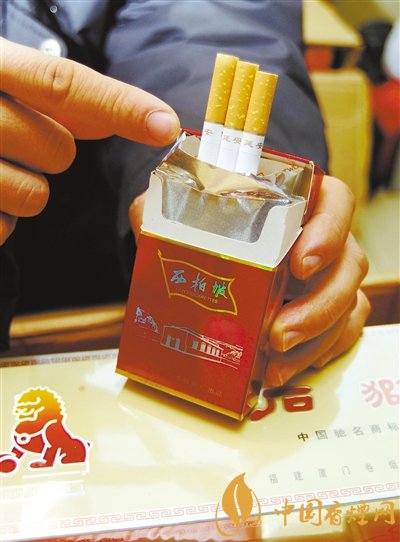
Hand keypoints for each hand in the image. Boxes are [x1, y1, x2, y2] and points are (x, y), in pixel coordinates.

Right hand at [0, 38, 179, 244]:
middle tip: (17, 139)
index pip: (63, 83)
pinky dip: (1, 215)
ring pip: (35, 196)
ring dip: (24, 186)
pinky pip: (6, 227)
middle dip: (50, 152)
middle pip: (58, 151)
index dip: (120, 106)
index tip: (165, 124)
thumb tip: (140, 116)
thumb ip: (63, 97)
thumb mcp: (6, 80)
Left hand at [129, 177, 369, 385]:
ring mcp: (330, 274)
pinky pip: (343, 332)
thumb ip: (167, 207)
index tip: (300, 264)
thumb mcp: (184, 206)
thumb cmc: (208, 221)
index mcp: (300, 201)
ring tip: (274, 368)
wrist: (216, 240)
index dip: (328, 233)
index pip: (336, 203)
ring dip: (315, 340)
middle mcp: (324, 237)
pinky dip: (320, 353)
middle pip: (348, 265)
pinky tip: (287, 368)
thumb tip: (146, 221)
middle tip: (278, 336)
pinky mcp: (329, 308)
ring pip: (348, 304)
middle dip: (318, 307)